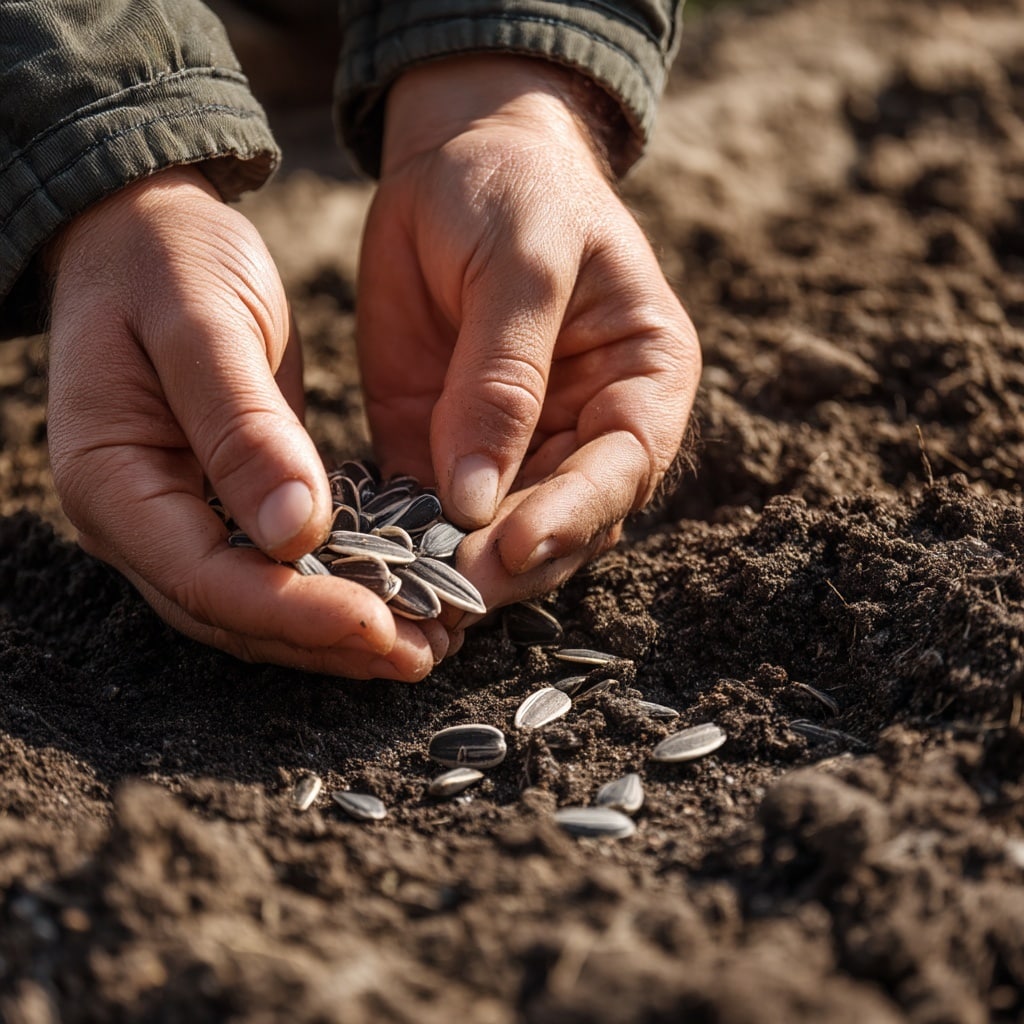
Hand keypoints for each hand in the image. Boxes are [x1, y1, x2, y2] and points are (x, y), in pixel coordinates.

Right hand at [47, 167, 447, 678]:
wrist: (145, 232)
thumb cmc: (163, 260)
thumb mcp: (201, 324)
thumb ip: (241, 427)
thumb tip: (294, 532)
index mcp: (112, 481)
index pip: (203, 579)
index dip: (294, 612)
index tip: (379, 624)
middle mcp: (138, 518)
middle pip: (234, 611)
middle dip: (328, 639)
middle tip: (421, 653)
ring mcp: (177, 517)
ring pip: (258, 605)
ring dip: (337, 631)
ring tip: (423, 643)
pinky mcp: (220, 504)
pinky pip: (276, 566)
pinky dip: (334, 588)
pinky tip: (395, 594)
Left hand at [358, 56, 700, 612]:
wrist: (455, 158)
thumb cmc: (514, 190)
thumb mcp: (520, 265)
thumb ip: (503, 377)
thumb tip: (476, 497)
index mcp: (643, 380)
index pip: (624, 466)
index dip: (574, 512)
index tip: (514, 545)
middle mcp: (591, 429)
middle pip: (566, 520)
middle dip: (511, 560)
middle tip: (450, 595)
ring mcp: (521, 448)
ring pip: (503, 533)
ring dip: (461, 567)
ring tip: (412, 600)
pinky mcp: (451, 451)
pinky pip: (437, 511)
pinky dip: (411, 543)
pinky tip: (378, 565)